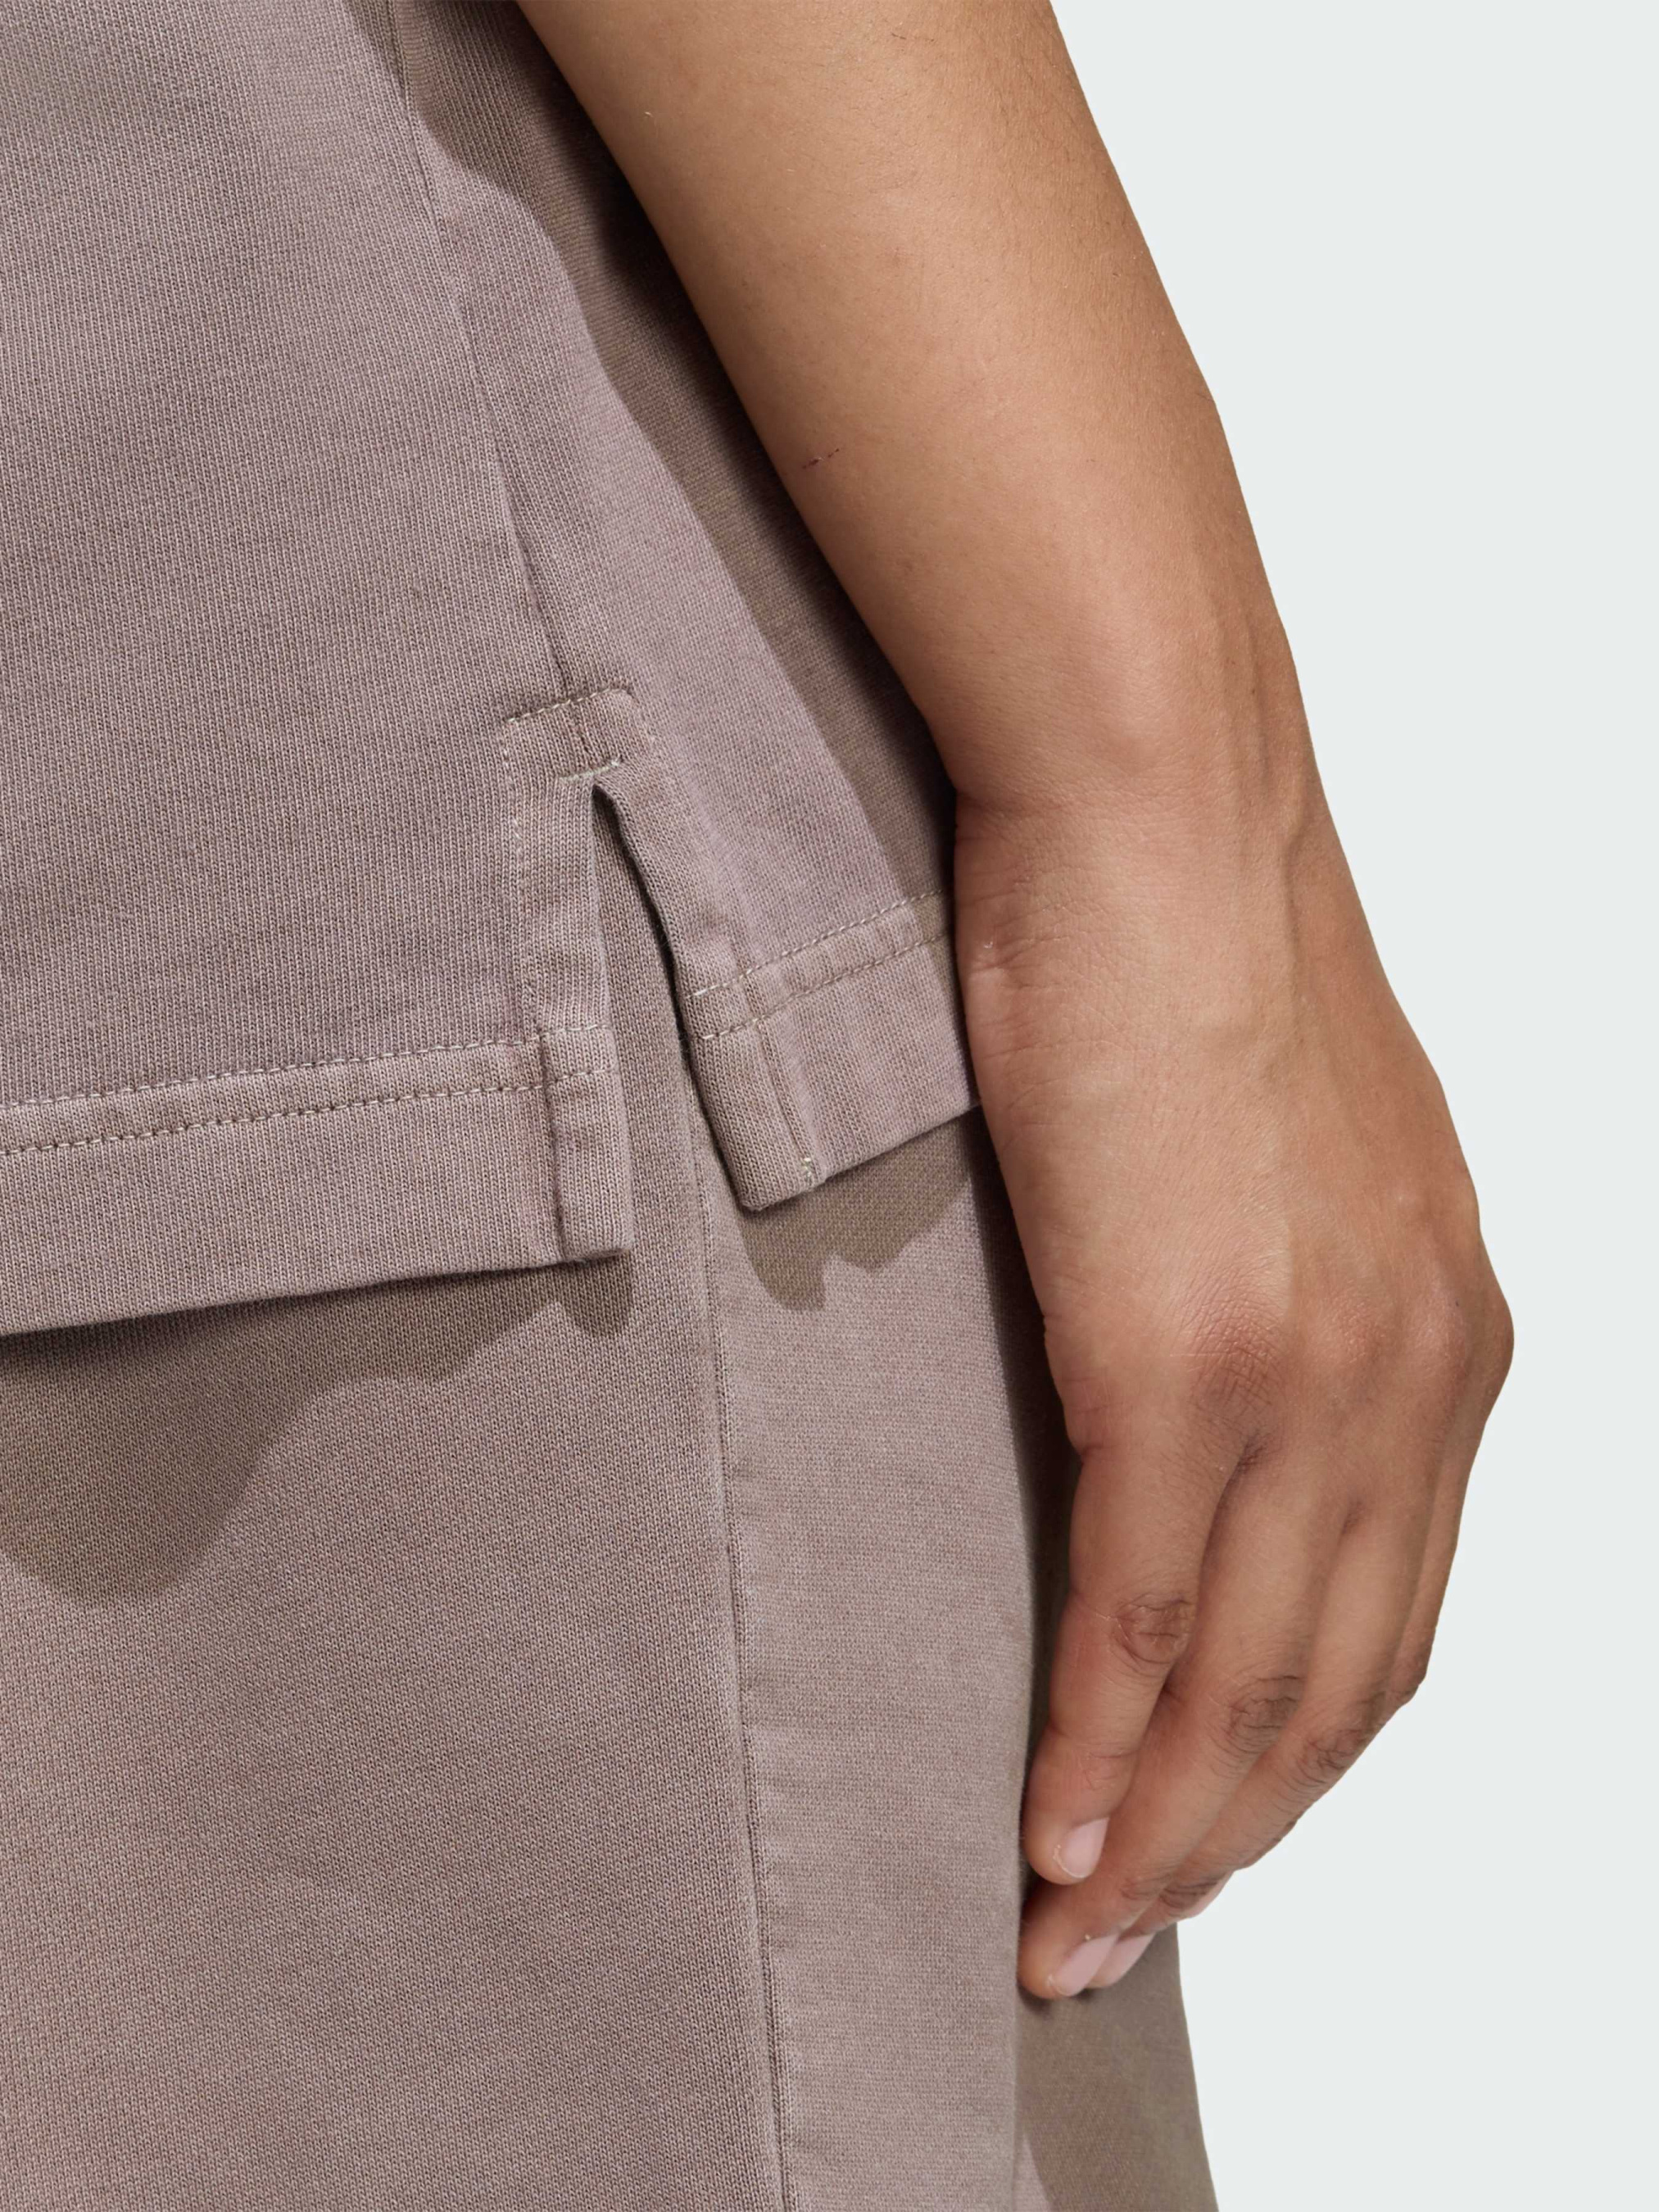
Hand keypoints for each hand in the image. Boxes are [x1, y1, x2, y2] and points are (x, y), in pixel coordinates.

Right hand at [955, 765, 1510, 1999]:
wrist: (1155, 807)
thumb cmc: (1185, 956)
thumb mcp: (1285, 1160)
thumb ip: (1280, 1305)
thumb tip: (1202, 1412)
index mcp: (1451, 1335)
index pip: (1393, 1617)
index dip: (1301, 1763)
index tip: (1211, 1846)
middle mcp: (1415, 1377)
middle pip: (1336, 1689)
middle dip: (1233, 1844)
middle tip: (1128, 1945)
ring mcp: (1311, 1374)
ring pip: (1247, 1682)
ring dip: (1162, 1833)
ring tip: (1075, 1932)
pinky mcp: (1184, 1353)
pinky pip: (1146, 1609)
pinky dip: (1099, 1738)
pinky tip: (1052, 1822)